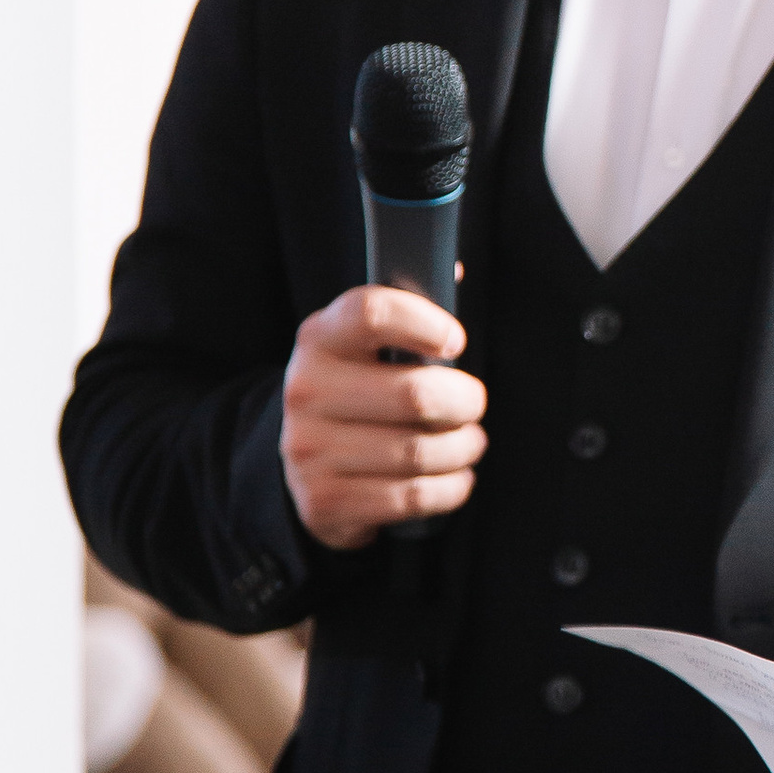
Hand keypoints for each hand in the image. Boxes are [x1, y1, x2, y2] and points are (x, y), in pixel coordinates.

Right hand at [279, 285, 487, 550]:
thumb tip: (458, 273)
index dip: (425, 322)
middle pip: (416, 395)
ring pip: (420, 451)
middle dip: (466, 402)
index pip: (372, 313)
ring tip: (469, 442)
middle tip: (473, 404)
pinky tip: (455, 477)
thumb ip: (408, 315)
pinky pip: (413, 497)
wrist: (300, 465)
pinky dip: (451, 488)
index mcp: (320, 338)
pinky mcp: (326, 499)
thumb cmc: (356, 391)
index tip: (455, 342)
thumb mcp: (365, 347)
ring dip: (463, 449)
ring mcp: (310, 449)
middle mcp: (307, 390)